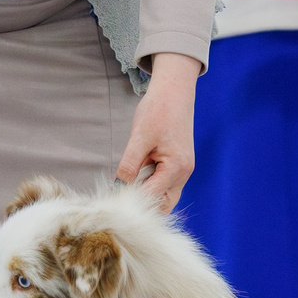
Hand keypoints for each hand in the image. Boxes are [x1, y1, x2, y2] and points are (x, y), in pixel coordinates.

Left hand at [115, 52, 201, 210]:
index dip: (133, 200)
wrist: (174, 92)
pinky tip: (137, 176)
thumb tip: (118, 187)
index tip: (113, 201)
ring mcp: (183, 170)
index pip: (153, 196)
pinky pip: (165, 184)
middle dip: (144, 205)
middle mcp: (184, 173)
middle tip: (121, 198)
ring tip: (128, 185)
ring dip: (147, 194)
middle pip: (164, 204)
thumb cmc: (159, 110)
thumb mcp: (139, 137)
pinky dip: (151, 185)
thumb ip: (130, 165)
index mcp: (176, 167)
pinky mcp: (179, 165)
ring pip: (165, 196)